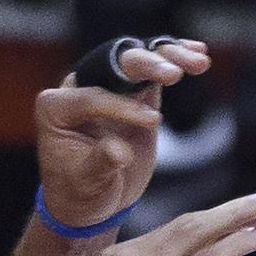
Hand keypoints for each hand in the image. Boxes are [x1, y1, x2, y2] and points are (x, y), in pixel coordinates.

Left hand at [33, 36, 210, 231]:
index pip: (92, 95)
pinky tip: (199, 54)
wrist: (93, 201)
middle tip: (174, 73)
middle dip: (146, 64)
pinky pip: (154, 69)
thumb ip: (101, 163)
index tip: (153, 123)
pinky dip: (176, 60)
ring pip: (138, 59)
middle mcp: (79, 88)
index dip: (123, 106)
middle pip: (115, 63)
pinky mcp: (135, 93)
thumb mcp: (86, 183)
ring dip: (168, 56)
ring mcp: (109, 87)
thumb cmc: (80, 193)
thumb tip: (119, 151)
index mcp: (56, 106)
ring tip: (198, 62)